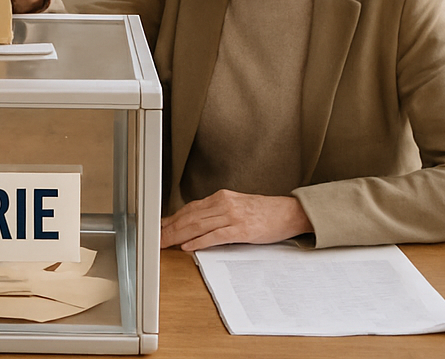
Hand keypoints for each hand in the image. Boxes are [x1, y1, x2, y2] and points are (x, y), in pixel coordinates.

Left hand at [159, 190, 313, 250]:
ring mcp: (232, 216)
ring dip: (178, 235)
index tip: (158, 226)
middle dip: (169, 228)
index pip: (189, 208)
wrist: (290, 212)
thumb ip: (217, 212)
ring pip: (198, 225)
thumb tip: (196, 224)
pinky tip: (188, 246)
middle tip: (154, 237)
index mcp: (221, 197)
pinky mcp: (242, 230)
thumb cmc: (265, 211)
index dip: (171, 218)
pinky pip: (216, 236)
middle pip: (190, 217)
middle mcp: (224, 204)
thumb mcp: (237, 206)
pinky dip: (200, 241)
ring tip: (164, 243)